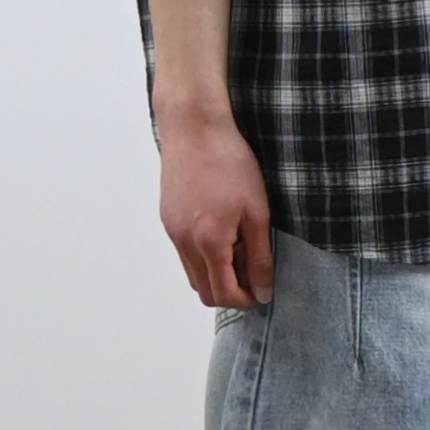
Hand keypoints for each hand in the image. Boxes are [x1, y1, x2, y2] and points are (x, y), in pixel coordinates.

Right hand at [156, 109, 274, 307]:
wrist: (194, 127)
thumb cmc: (229, 162)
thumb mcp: (257, 211)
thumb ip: (260, 256)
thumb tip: (262, 290)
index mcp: (209, 242)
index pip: (222, 294)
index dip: (244, 301)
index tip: (261, 294)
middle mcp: (184, 242)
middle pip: (203, 291)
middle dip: (229, 293)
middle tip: (252, 278)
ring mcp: (172, 231)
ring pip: (192, 273)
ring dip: (214, 275)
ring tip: (239, 253)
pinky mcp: (167, 218)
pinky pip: (184, 253)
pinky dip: (202, 257)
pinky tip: (221, 234)